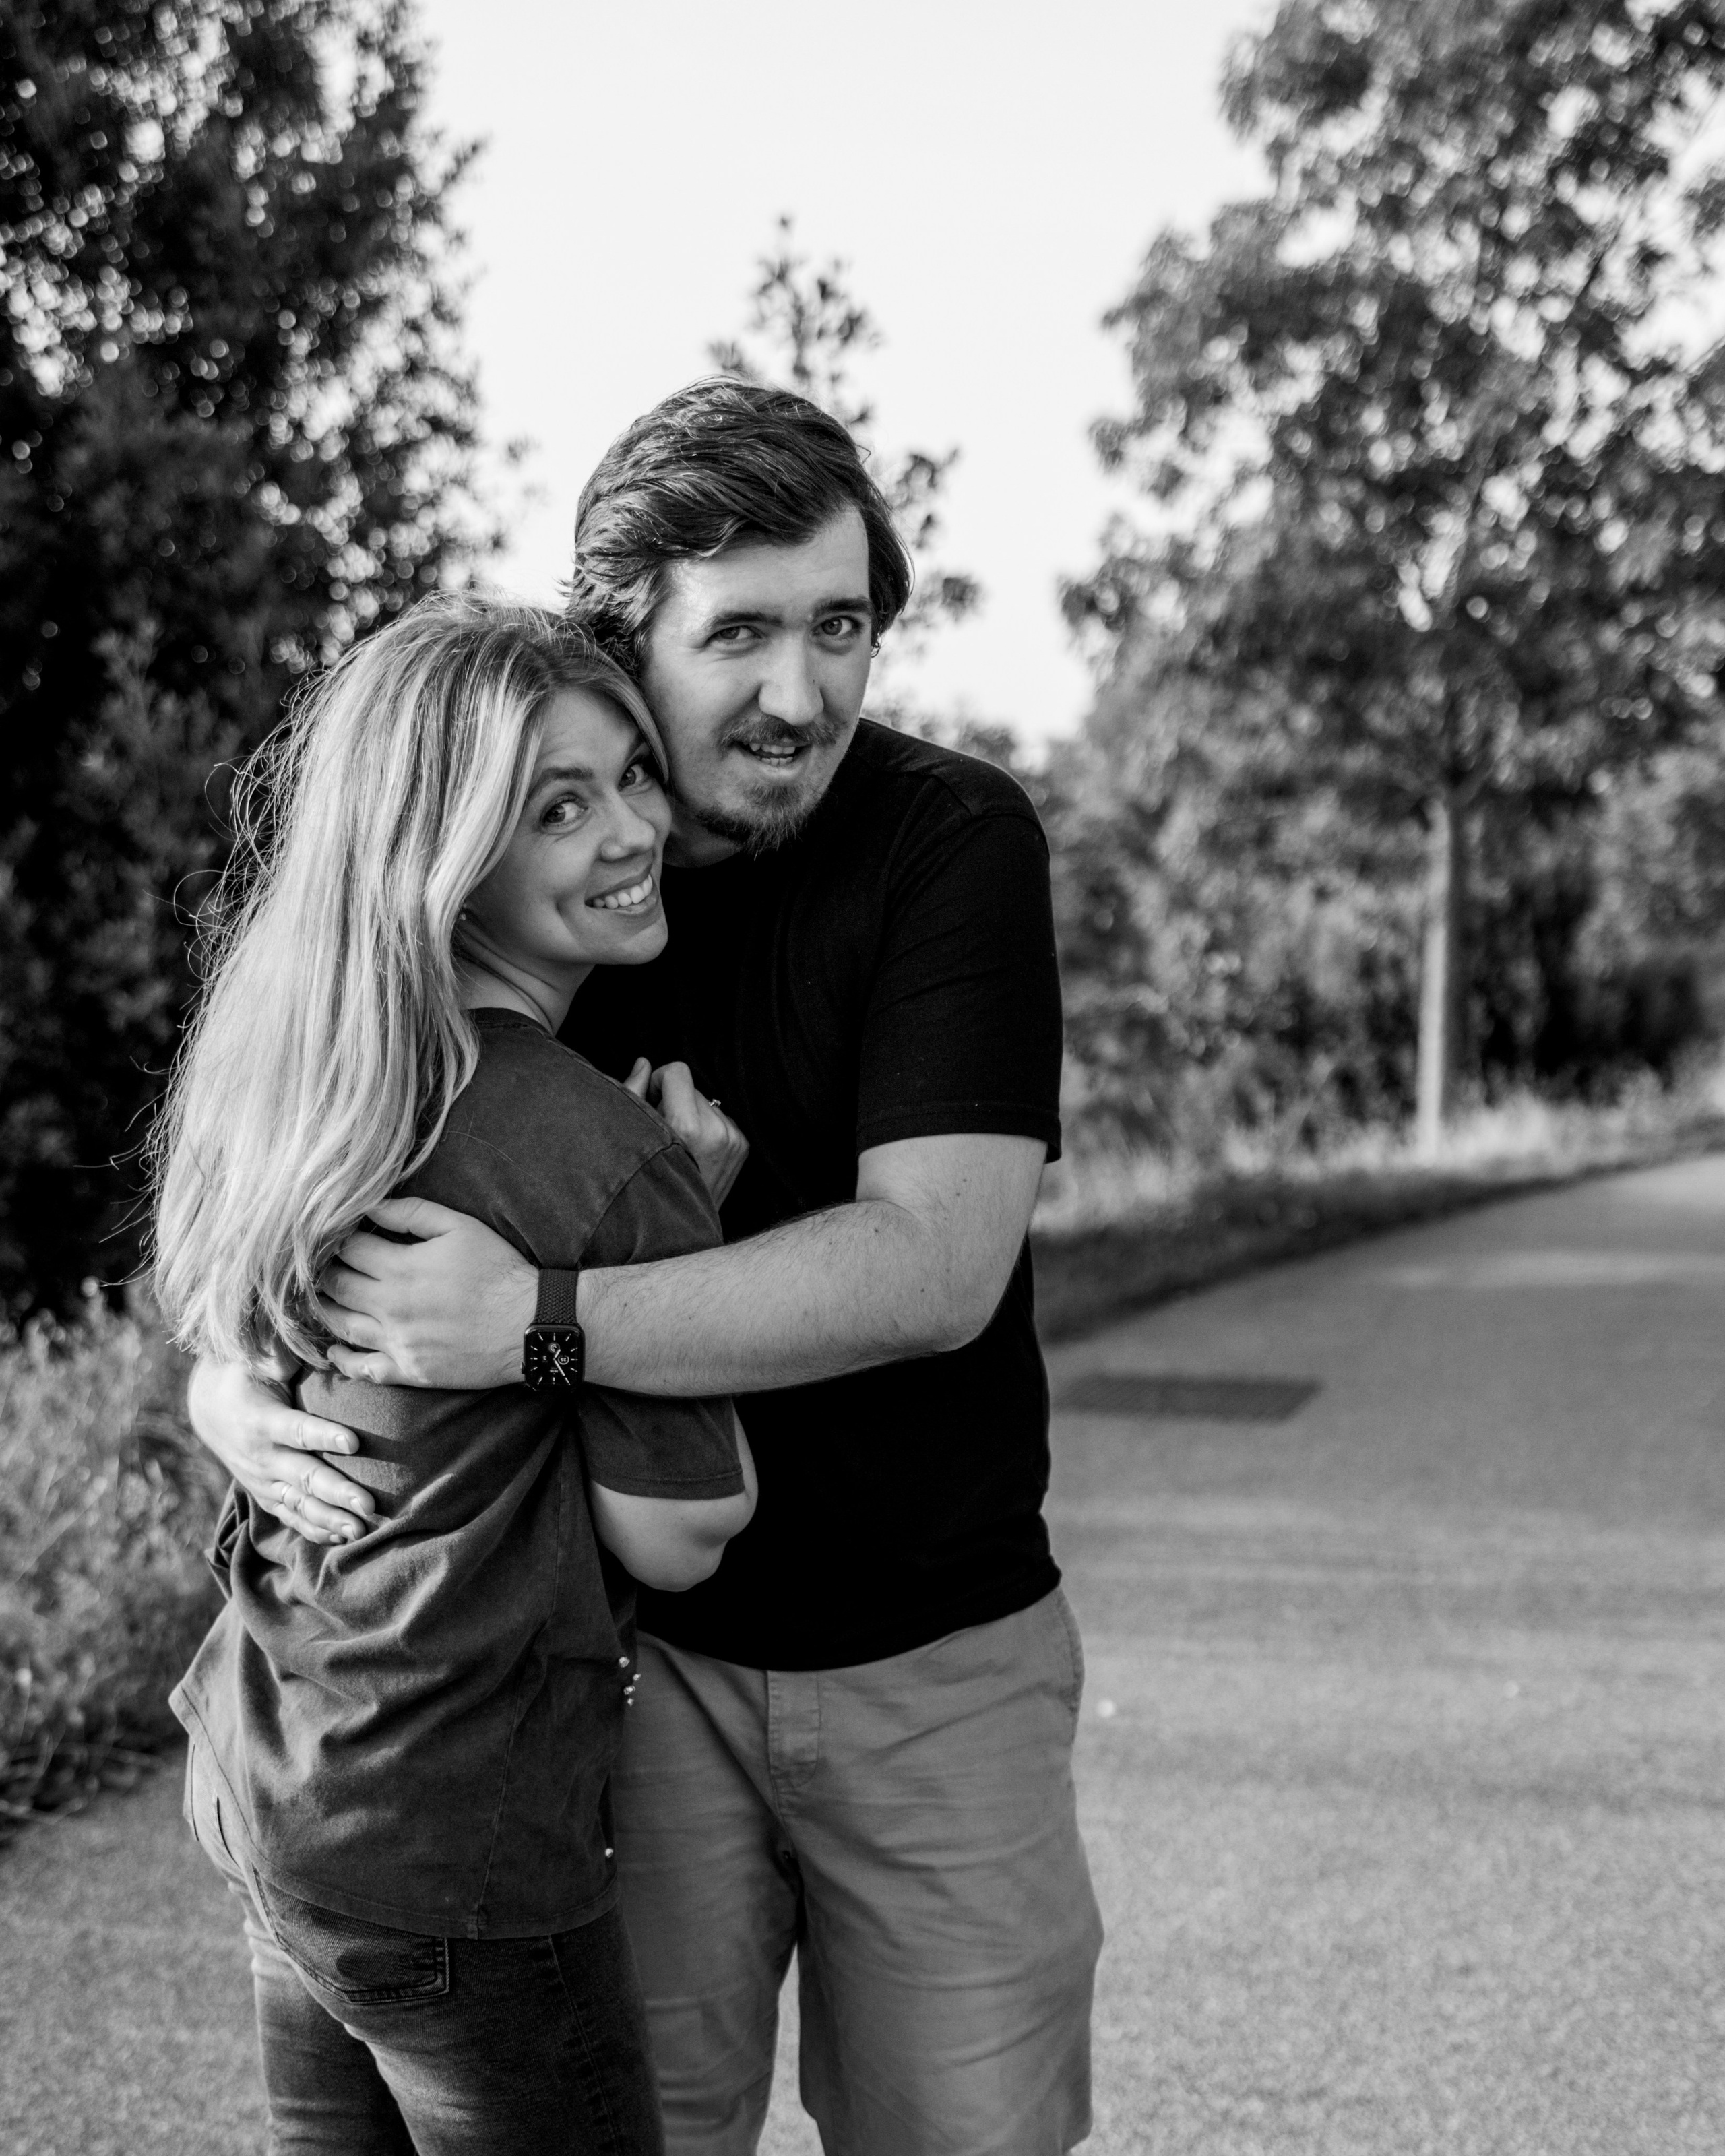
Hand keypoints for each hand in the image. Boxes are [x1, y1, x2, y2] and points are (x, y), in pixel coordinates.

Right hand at [187, 1359, 375, 1544]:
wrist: (209, 1408)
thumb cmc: (244, 1376)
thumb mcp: (252, 1360)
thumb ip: (275, 1357)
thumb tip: (289, 1356)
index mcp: (262, 1420)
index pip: (297, 1430)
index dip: (324, 1436)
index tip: (354, 1441)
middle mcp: (262, 1456)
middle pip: (304, 1476)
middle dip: (337, 1492)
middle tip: (369, 1504)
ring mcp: (263, 1480)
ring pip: (299, 1504)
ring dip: (330, 1519)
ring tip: (361, 1529)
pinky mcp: (266, 1494)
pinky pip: (291, 1517)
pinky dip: (315, 1529)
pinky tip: (343, 1538)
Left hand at [318, 1196, 535, 1388]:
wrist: (529, 1323)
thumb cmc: (499, 1270)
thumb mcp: (460, 1227)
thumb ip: (412, 1212)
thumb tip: (371, 1205)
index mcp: (402, 1268)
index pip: (348, 1249)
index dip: (337, 1238)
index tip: (335, 1235)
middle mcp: (392, 1307)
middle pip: (337, 1286)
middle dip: (324, 1271)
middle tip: (322, 1264)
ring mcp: (398, 1342)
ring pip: (341, 1326)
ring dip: (325, 1309)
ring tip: (322, 1298)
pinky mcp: (410, 1370)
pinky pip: (363, 1369)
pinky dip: (342, 1360)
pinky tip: (334, 1350)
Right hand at [625, 1057, 748, 1205]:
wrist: (680, 1227)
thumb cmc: (648, 1182)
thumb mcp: (631, 1137)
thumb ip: (633, 1094)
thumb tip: (643, 1063)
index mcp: (688, 1127)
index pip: (678, 1071)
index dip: (659, 1080)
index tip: (651, 1100)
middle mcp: (716, 1131)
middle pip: (691, 1087)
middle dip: (674, 1101)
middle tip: (663, 1130)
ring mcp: (733, 1139)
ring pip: (705, 1102)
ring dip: (691, 1114)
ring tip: (681, 1145)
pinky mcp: (743, 1146)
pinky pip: (720, 1118)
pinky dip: (706, 1127)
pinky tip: (696, 1151)